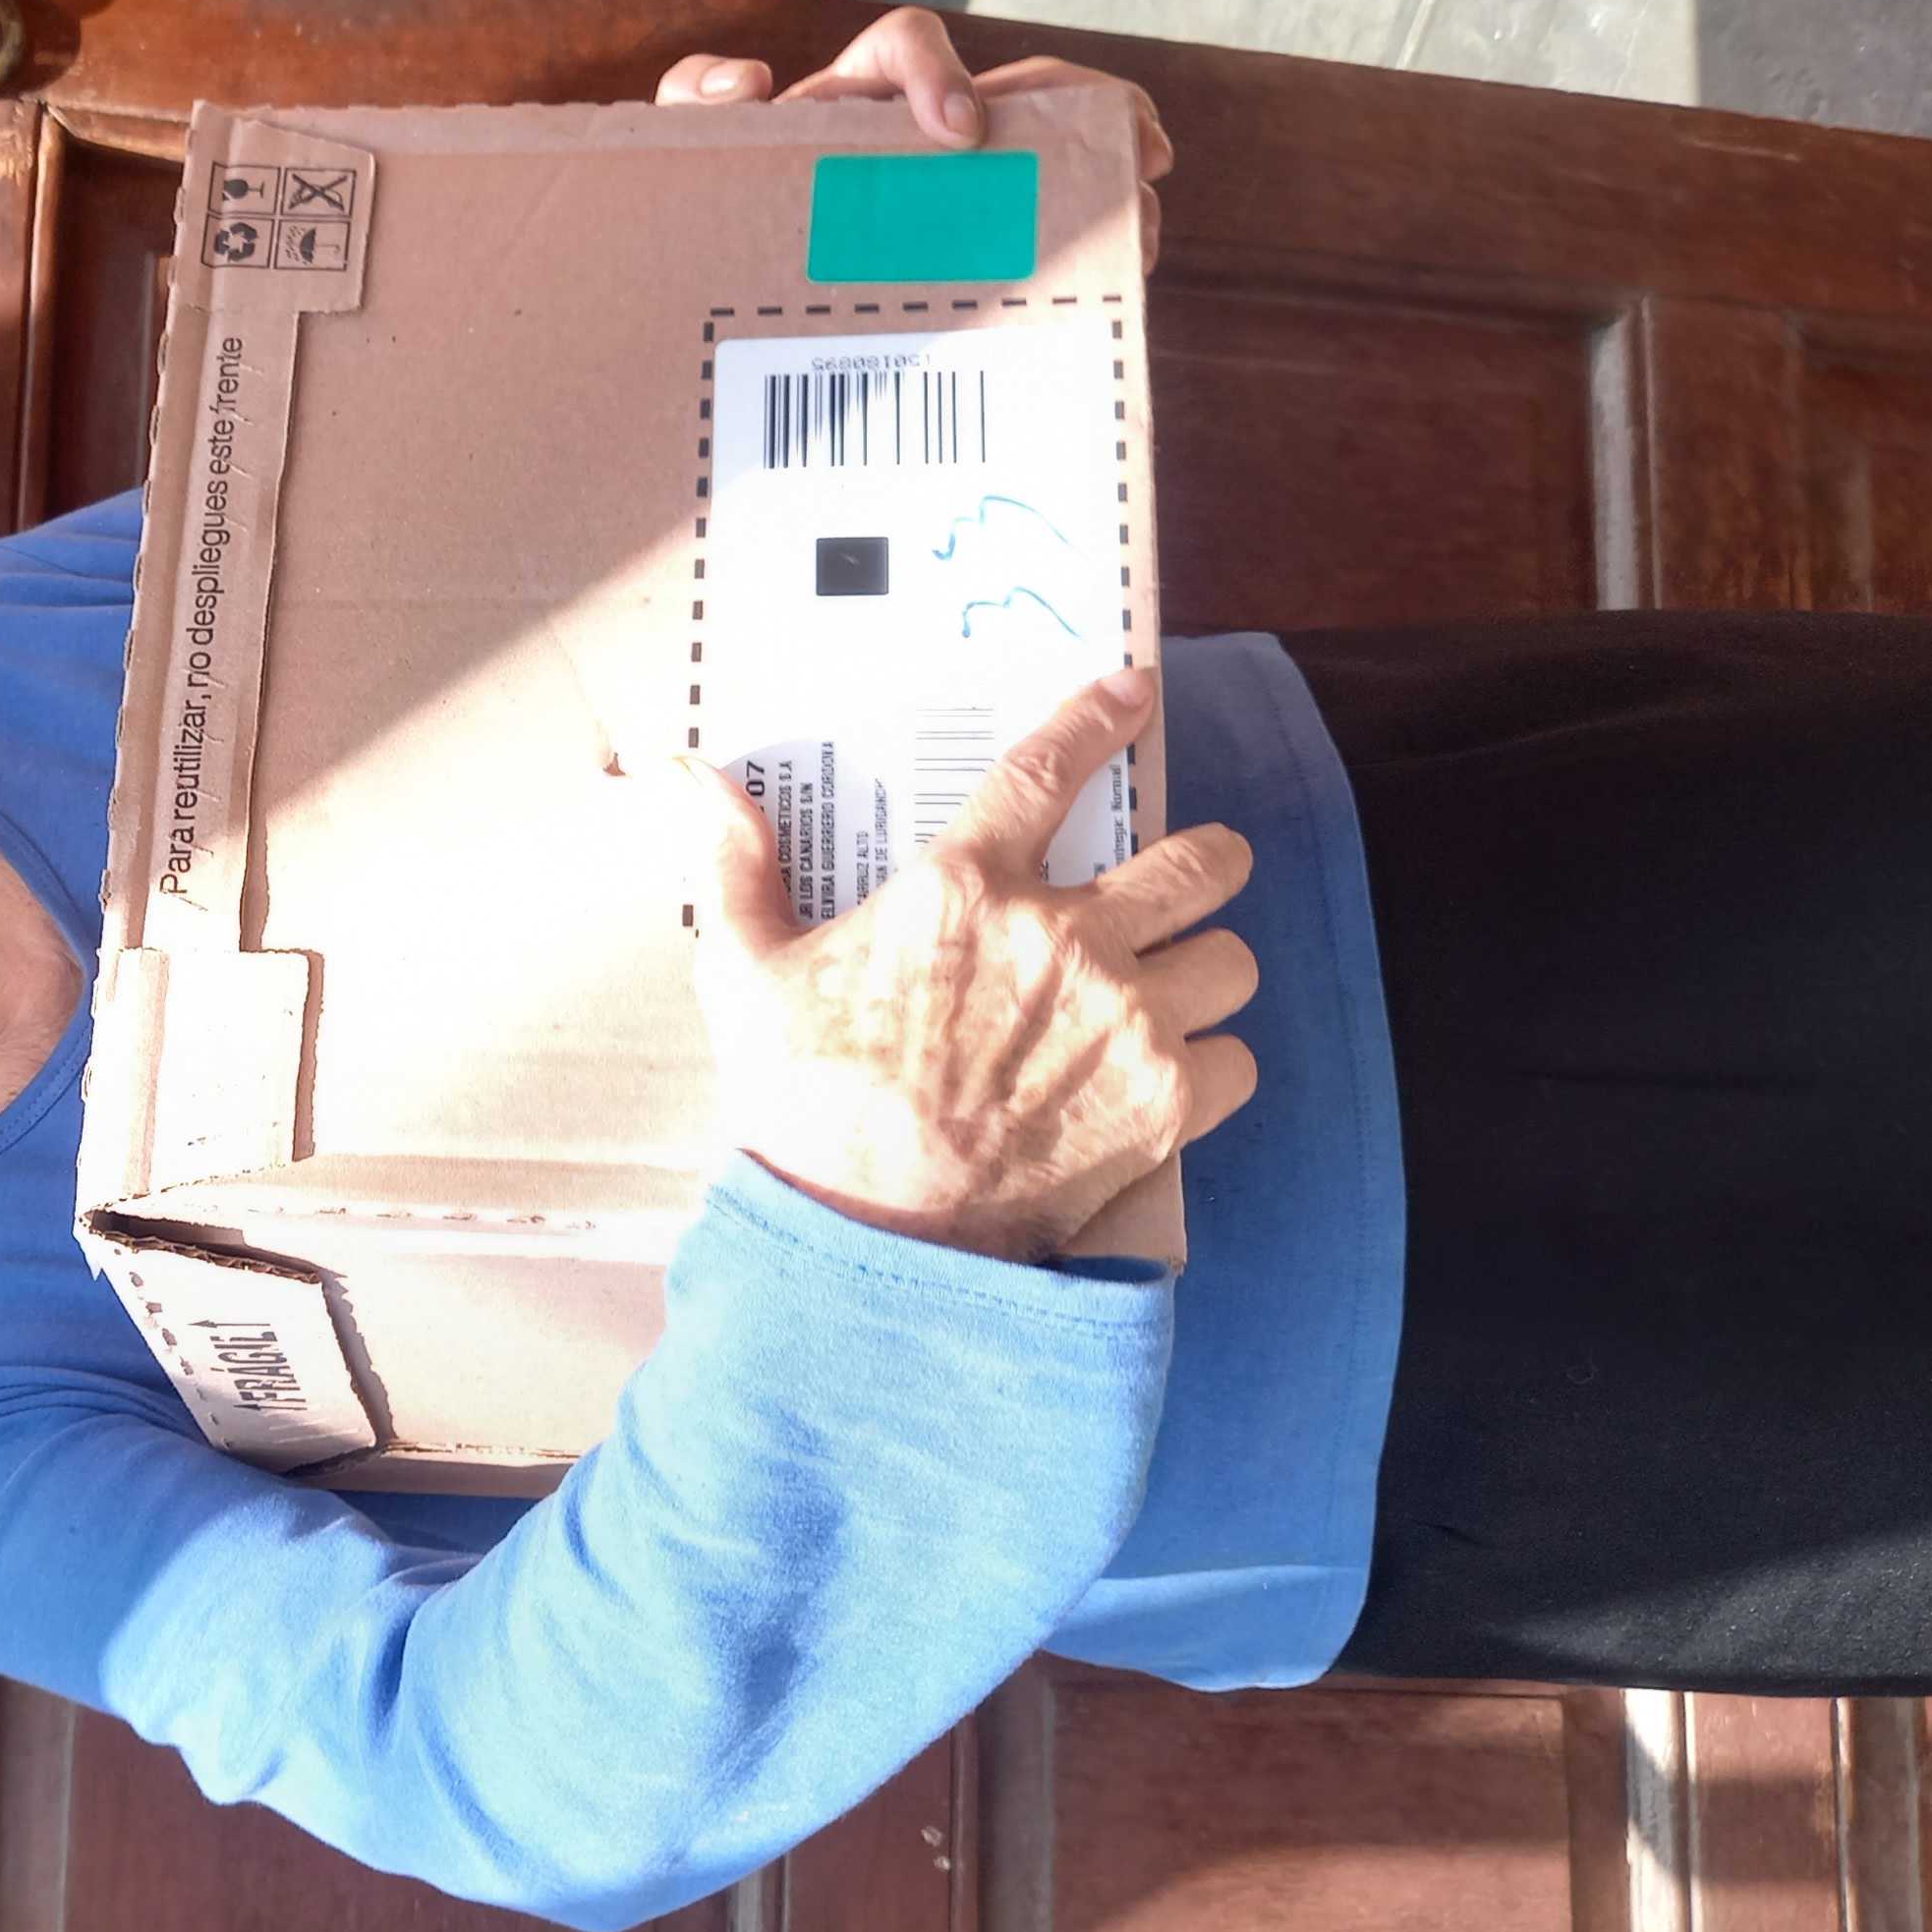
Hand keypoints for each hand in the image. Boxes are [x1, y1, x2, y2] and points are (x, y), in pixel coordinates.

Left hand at [655, 5, 1172, 270]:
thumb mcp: (684, 147)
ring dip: (1102, 181)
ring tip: (1143, 226)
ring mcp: (950, 193)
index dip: (938, 72)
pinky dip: (1081, 249)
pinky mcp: (965, 248)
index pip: (905, 45)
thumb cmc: (709, 196)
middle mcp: (915, 133)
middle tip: (1138, 152)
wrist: (709, 285)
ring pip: (1047, 161)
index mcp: (853, 98)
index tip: (957, 133)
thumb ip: (695, 100)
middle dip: (1088, 109)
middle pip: (1022, 90)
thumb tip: (749, 83)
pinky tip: (1116, 279)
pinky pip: (1036, 235)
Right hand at [680, 668, 1257, 1263]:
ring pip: (1233, 959)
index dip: (1100, 717)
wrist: (863, 1238)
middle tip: (1198, 873)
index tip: (1134, 693)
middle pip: (1200, 862)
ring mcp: (1125, 1021)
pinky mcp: (1164, 1104)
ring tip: (1177, 990)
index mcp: (962, 891)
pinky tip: (1170, 1077)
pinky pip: (1240, 1058)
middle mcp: (1063, 939)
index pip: (1049, 769)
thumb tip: (691, 773)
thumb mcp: (744, 975)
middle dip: (1212, 859)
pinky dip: (1213, 1066)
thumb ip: (735, 865)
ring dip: (1208, 970)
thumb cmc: (800, 1106)